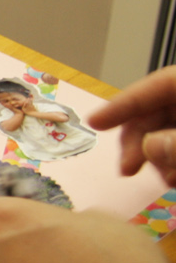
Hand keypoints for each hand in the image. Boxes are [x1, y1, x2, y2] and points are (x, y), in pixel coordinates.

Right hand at [87, 65, 175, 182]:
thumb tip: (151, 146)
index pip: (159, 84)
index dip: (124, 103)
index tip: (93, 123)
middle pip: (158, 112)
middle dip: (140, 141)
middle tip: (127, 169)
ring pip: (165, 133)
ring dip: (155, 157)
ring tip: (162, 178)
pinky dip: (170, 163)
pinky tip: (170, 178)